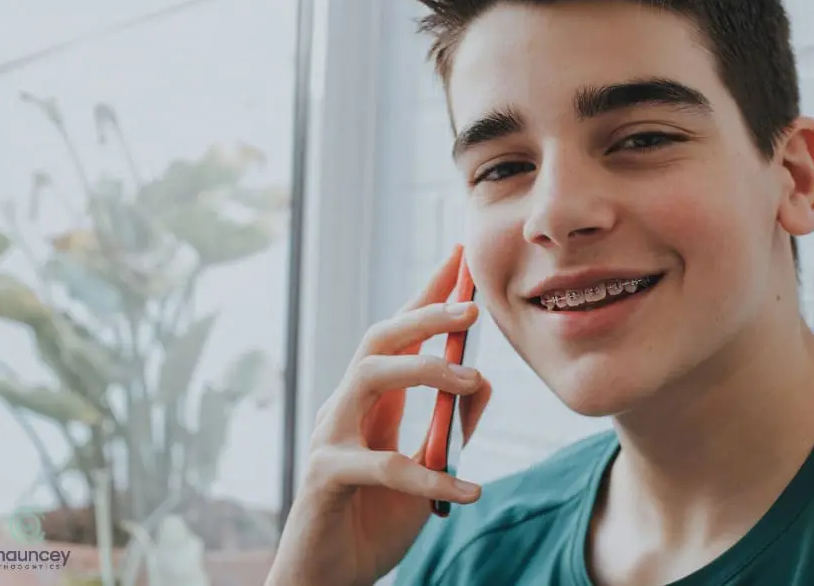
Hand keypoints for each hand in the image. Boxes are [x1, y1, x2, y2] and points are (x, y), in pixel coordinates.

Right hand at [266, 245, 492, 585]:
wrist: (327, 578)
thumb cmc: (373, 520)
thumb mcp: (427, 471)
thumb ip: (451, 428)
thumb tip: (487, 383)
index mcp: (369, 400)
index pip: (397, 334)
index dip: (426, 294)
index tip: (457, 258)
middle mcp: (345, 407)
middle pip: (377, 339)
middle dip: (424, 314)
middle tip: (472, 307)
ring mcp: (331, 437)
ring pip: (369, 377)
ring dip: (424, 371)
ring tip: (474, 380)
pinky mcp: (326, 476)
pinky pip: (382, 466)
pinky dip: (429, 476)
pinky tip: (468, 489)